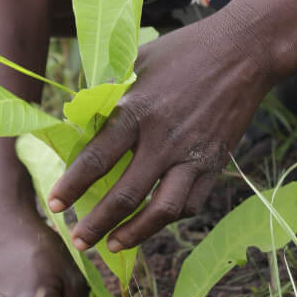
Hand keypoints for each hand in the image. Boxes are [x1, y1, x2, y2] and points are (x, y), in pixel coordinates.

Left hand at [47, 11, 273, 253]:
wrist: (242, 52)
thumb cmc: (182, 51)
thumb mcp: (136, 61)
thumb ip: (108, 91)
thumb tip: (77, 116)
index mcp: (137, 110)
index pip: (96, 158)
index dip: (72, 185)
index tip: (54, 204)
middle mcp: (163, 139)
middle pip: (124, 195)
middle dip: (96, 224)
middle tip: (78, 241)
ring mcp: (192, 156)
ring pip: (161, 211)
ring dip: (134, 234)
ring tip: (112, 245)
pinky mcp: (215, 164)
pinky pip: (190, 204)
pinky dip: (168, 219)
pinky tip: (152, 223)